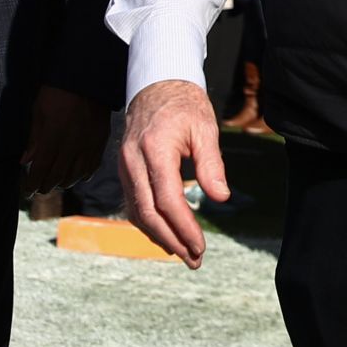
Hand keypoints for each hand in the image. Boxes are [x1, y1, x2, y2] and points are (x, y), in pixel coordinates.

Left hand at [20, 85, 108, 195]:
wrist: (87, 77)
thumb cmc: (57, 90)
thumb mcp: (38, 111)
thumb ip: (34, 139)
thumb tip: (26, 161)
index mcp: (53, 137)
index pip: (41, 170)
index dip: (32, 183)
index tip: (26, 190)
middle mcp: (72, 145)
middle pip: (58, 176)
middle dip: (46, 186)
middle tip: (38, 188)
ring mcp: (88, 144)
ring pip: (76, 175)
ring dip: (63, 183)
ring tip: (55, 183)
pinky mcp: (100, 141)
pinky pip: (92, 166)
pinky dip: (83, 175)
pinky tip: (76, 176)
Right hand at [120, 79, 228, 269]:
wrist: (156, 86)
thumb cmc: (184, 106)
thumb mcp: (205, 129)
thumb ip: (211, 164)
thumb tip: (221, 197)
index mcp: (155, 149)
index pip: (168, 200)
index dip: (184, 228)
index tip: (200, 247)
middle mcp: (134, 161)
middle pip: (148, 212)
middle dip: (172, 240)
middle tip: (194, 260)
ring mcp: (125, 166)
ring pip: (137, 212)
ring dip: (159, 237)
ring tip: (183, 254)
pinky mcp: (124, 170)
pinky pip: (133, 203)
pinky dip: (149, 224)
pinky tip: (166, 235)